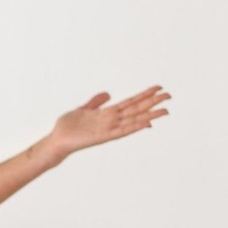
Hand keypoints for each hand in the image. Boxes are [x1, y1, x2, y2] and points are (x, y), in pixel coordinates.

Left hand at [35, 85, 170, 166]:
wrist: (57, 139)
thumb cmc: (67, 127)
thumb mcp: (83, 109)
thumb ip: (96, 102)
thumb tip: (108, 94)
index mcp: (107, 113)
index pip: (130, 102)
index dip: (144, 94)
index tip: (158, 87)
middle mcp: (111, 121)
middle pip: (136, 109)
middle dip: (153, 102)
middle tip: (170, 95)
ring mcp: (109, 129)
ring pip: (134, 119)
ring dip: (150, 114)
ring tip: (166, 110)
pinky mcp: (104, 136)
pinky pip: (123, 131)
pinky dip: (135, 127)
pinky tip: (147, 122)